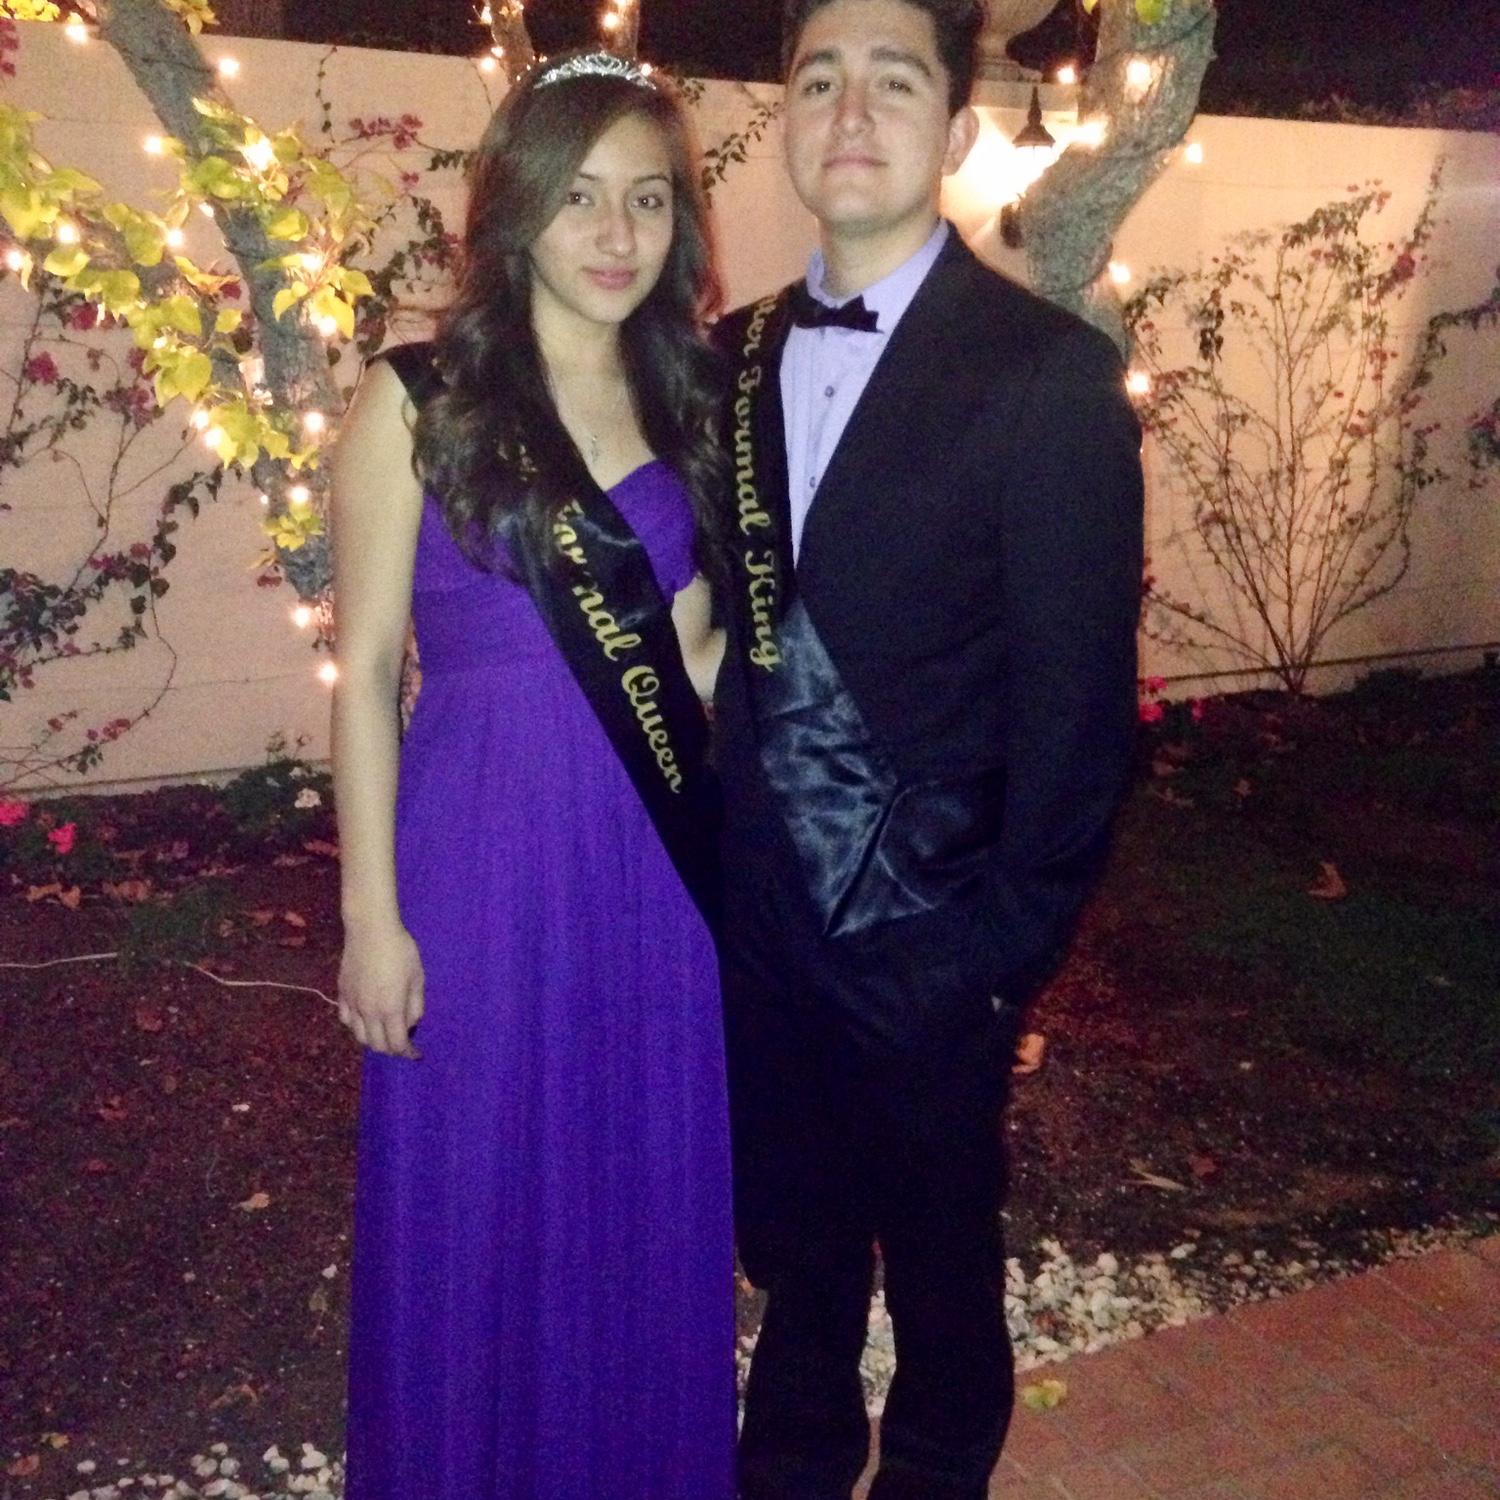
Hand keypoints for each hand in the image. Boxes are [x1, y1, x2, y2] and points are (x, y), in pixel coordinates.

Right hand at [337, 918, 424, 1058]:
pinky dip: (356, 1026)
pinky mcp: (342, 994)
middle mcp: (369, 1012)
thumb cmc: (400, 950)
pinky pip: (346, 1020)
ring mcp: (352, 1004)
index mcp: (391, 1009)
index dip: (407, 1053)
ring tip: (384, 1032)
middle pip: (377, 1045)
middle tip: (402, 1042)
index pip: (397, 1044)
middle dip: (392, 1049)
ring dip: (373, 1040)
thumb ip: (415, 1005)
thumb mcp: (417, 977)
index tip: (415, 1053)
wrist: (370, 930)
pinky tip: (364, 1019)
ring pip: (359, 1037)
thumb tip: (411, 1023)